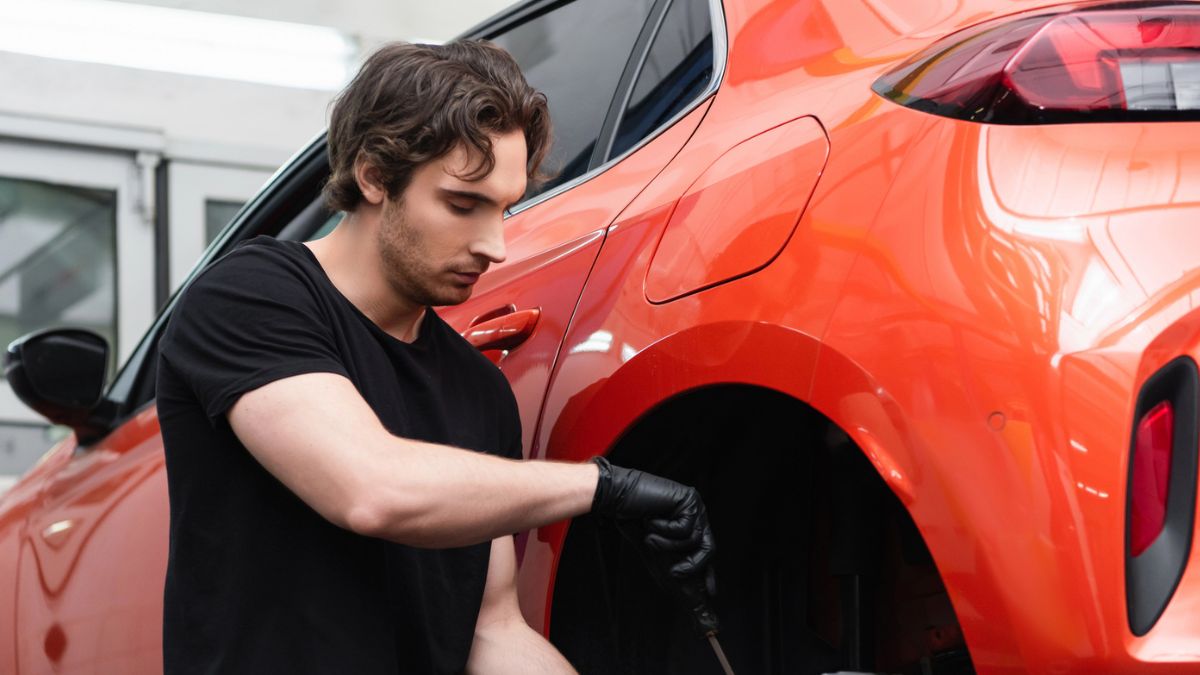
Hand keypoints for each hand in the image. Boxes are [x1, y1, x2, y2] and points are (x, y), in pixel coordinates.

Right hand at [590, 457, 718, 633]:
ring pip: (695, 540)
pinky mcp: (688, 500)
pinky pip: (684, 529)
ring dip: (668, 544)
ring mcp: (693, 506)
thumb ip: (667, 561)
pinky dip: (665, 530)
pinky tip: (651, 521)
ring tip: (650, 537)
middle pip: (708, 548)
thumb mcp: (652, 547)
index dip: (708, 573)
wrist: (616, 497)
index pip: (704, 551)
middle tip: (675, 574)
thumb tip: (676, 584)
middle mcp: (694, 514)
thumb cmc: (632, 519)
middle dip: (692, 565)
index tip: (710, 592)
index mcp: (688, 524)